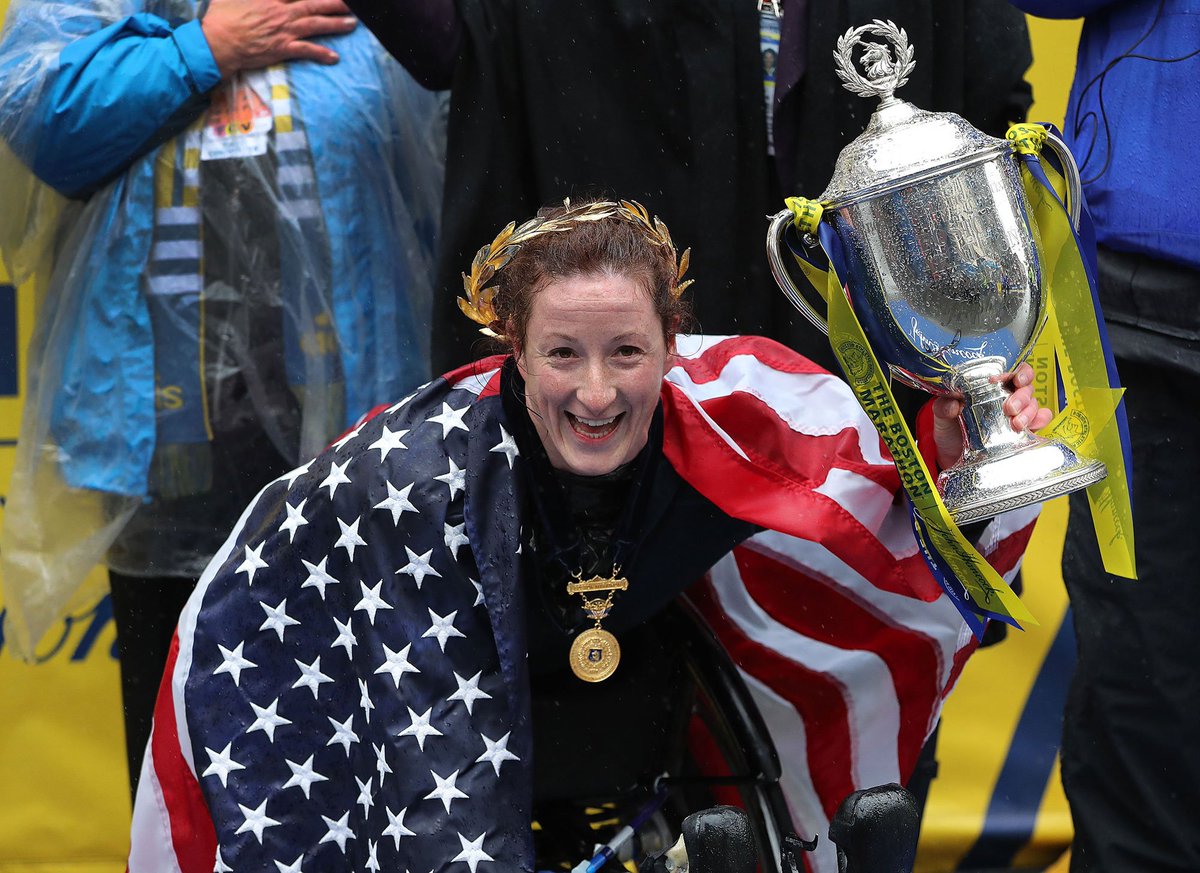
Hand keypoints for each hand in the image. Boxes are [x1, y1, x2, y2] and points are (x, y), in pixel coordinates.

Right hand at [201, 0, 357, 78]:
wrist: (218, 41)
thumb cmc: (222, 17)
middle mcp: (282, 12)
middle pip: (313, 5)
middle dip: (334, 4)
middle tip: (351, 4)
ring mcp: (284, 31)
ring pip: (315, 25)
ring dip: (335, 24)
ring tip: (351, 24)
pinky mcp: (282, 48)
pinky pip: (306, 50)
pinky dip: (321, 53)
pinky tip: (335, 57)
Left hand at [930, 362, 1052, 469]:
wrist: (951, 455)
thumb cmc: (950, 429)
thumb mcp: (942, 415)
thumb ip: (944, 406)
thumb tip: (952, 402)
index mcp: (991, 386)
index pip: (1012, 372)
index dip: (1018, 372)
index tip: (1013, 379)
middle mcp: (1007, 397)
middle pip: (1026, 388)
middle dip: (1022, 396)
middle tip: (1009, 408)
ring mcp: (1016, 414)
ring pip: (1034, 404)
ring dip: (1029, 411)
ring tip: (1016, 424)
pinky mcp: (1022, 432)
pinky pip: (1040, 421)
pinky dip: (1041, 420)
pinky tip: (1034, 425)